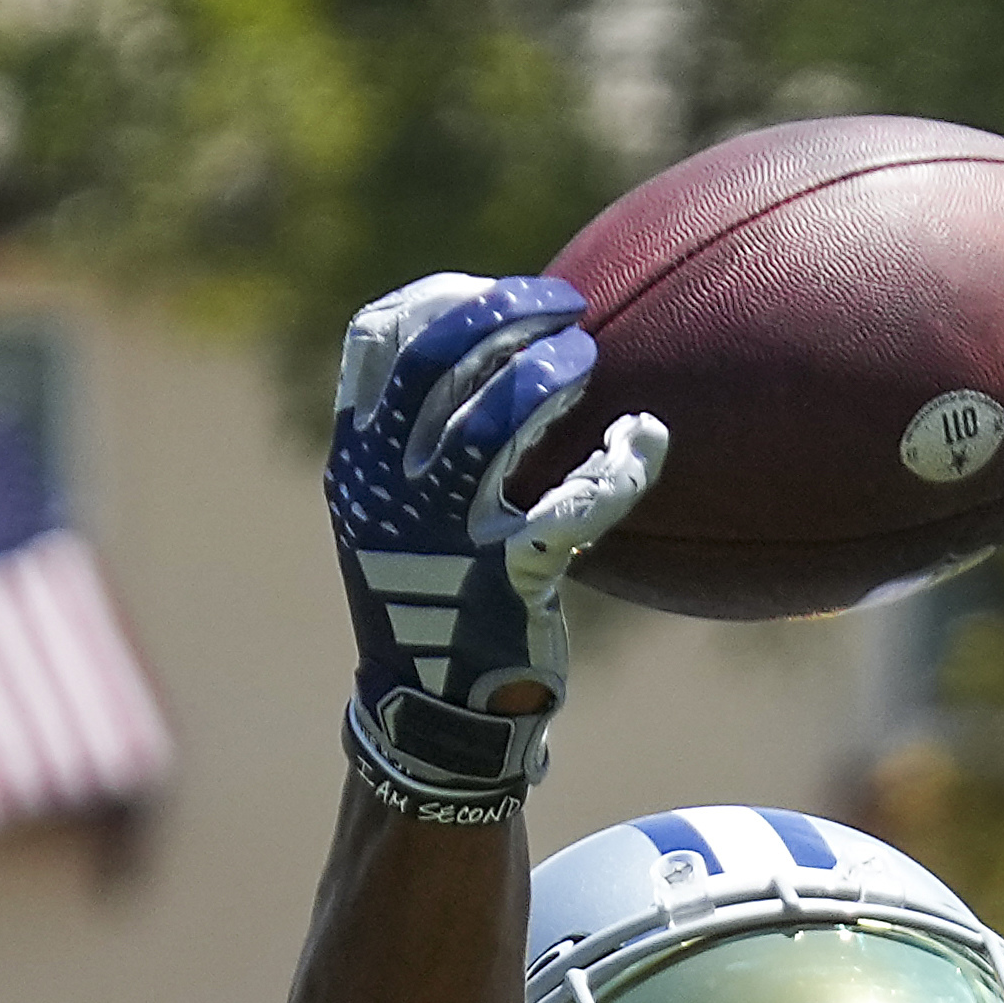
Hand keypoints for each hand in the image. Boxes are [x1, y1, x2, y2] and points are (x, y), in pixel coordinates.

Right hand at [325, 272, 665, 809]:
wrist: (437, 712)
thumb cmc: (435, 597)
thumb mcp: (402, 514)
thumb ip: (431, 441)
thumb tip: (504, 356)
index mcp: (358, 461)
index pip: (376, 343)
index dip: (436, 298)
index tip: (489, 290)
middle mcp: (389, 487)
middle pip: (435, 362)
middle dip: (500, 313)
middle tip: (563, 303)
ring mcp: (442, 532)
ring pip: (492, 423)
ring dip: (548, 375)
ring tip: (587, 358)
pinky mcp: (505, 578)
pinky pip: (572, 508)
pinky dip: (618, 469)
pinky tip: (645, 440)